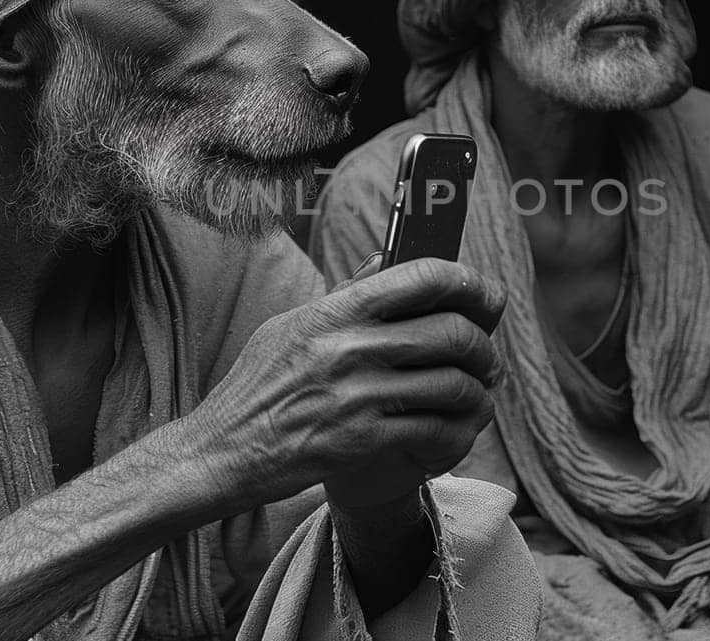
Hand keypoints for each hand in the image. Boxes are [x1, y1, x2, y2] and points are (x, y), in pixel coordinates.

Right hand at [192, 257, 505, 509]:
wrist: (222, 451)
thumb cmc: (257, 387)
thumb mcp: (291, 326)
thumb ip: (345, 295)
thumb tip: (389, 258)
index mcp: (335, 312)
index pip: (422, 276)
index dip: (468, 282)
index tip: (486, 296)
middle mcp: (349, 348)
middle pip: (450, 331)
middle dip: (483, 345)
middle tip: (487, 357)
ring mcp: (357, 396)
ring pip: (452, 384)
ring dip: (477, 392)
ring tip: (477, 395)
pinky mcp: (362, 441)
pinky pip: (434, 429)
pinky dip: (456, 431)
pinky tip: (454, 429)